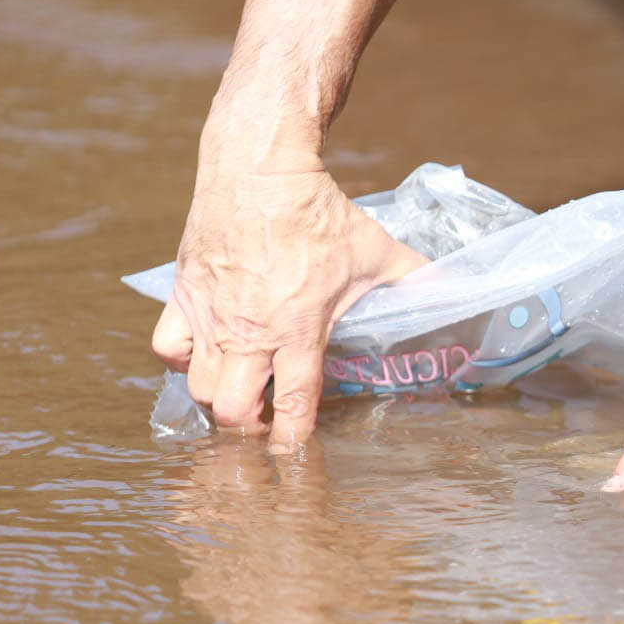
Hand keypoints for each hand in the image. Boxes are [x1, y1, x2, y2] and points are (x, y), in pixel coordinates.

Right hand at [151, 162, 425, 449]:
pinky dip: (182, 360)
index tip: (292, 455)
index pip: (294, 403)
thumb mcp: (376, 248)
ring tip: (240, 390)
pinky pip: (168, 346)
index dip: (292, 439)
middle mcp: (248, 331)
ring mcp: (210, 314)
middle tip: (265, 421)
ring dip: (218, 398)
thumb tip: (455, 287)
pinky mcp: (184, 293)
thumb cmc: (318, 212)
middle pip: (232, 410)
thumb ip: (414, 277)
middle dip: (248, 428)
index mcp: (298, 328)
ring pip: (197, 387)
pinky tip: (206, 354)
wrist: (258, 168)